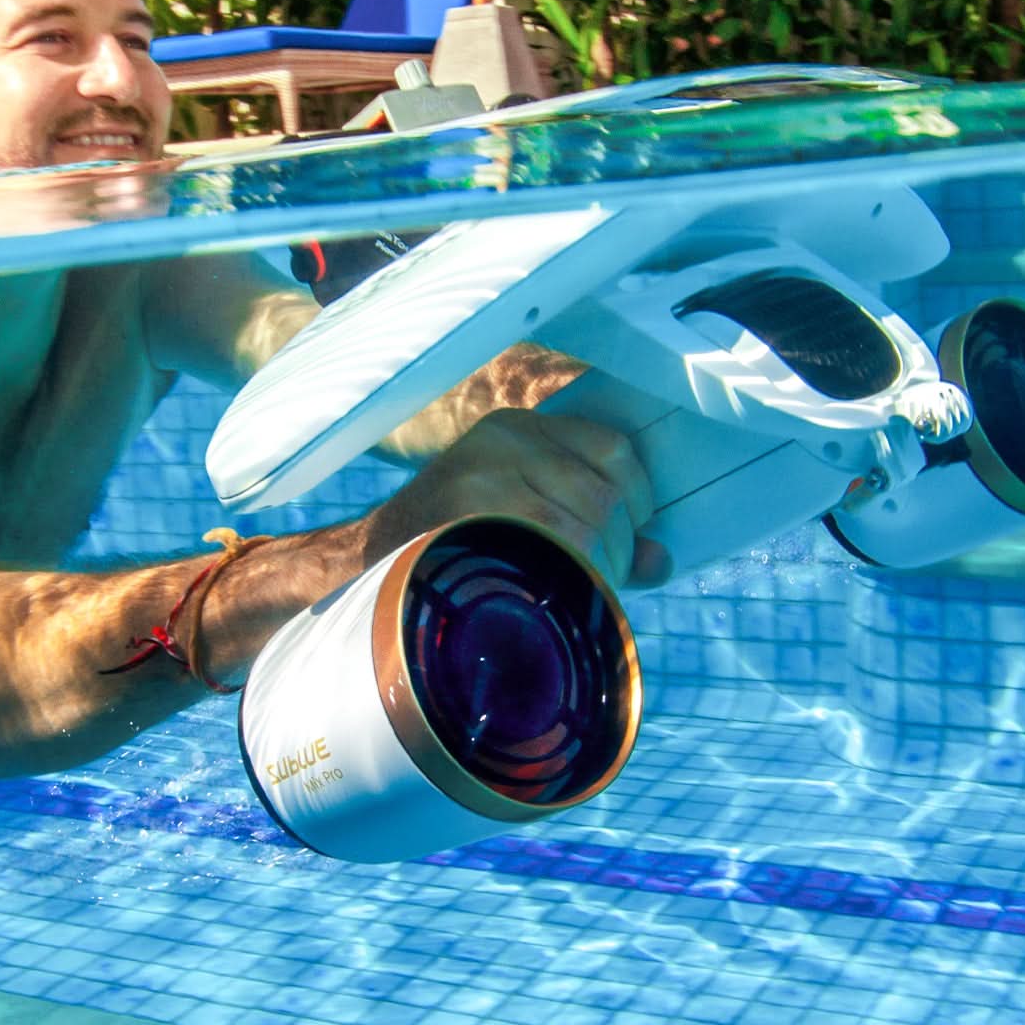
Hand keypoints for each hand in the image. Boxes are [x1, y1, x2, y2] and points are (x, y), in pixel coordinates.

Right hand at [364, 408, 670, 588]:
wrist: (362, 568)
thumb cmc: (451, 546)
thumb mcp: (516, 512)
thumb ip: (589, 523)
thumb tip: (661, 561)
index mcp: (518, 428)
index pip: (614, 447)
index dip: (638, 498)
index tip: (630, 536)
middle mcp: (504, 439)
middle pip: (606, 492)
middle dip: (619, 547)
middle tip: (603, 582)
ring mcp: (485, 474)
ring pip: (588, 523)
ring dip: (600, 568)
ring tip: (576, 590)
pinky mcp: (472, 512)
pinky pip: (555, 548)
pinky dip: (572, 577)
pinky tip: (555, 595)